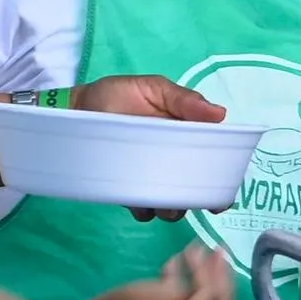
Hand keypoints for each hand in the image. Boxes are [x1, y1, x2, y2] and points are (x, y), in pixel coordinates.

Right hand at [56, 245, 234, 299]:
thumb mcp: (135, 296)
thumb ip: (172, 290)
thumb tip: (191, 284)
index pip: (210, 297)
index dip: (208, 269)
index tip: (195, 246)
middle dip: (221, 276)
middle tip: (218, 248)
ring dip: (213, 285)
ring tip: (207, 260)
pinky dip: (200, 297)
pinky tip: (186, 280)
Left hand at [71, 72, 226, 216]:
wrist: (76, 109)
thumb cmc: (117, 95)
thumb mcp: (153, 88)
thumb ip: (183, 100)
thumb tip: (221, 114)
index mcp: (185, 137)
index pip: (210, 162)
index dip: (221, 181)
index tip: (224, 194)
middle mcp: (170, 162)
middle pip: (194, 190)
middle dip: (196, 200)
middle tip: (187, 198)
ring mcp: (148, 177)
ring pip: (170, 205)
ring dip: (172, 210)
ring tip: (163, 203)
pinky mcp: (126, 188)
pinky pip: (141, 209)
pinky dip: (145, 211)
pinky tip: (139, 202)